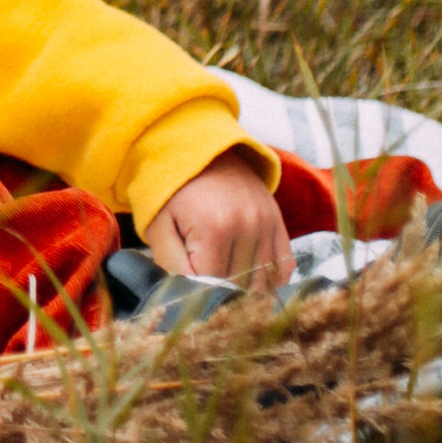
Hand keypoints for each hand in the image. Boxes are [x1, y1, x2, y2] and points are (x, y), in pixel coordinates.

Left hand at [143, 146, 293, 293]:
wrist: (198, 148)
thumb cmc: (172, 189)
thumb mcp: (158, 224)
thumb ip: (171, 263)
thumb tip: (189, 295)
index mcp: (215, 227)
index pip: (213, 285)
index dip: (197, 292)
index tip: (185, 286)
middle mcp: (248, 226)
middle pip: (239, 286)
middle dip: (218, 291)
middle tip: (201, 282)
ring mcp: (267, 224)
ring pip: (263, 281)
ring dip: (244, 289)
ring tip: (223, 280)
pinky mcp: (278, 222)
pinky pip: (283, 266)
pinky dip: (270, 279)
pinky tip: (251, 278)